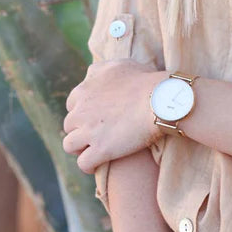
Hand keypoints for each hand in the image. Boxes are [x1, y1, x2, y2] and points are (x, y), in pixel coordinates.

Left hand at [62, 58, 166, 173]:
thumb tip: (90, 75)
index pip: (72, 104)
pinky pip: (83, 163)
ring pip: (70, 145)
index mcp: (84, 90)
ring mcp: (89, 131)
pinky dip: (89, 165)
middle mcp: (81, 111)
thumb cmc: (146, 80)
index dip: (83, 112)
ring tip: (93, 150)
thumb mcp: (119, 65)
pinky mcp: (101, 150)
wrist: (161, 99)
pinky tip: (99, 163)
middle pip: (69, 125)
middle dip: (80, 129)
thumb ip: (100, 70)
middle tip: (97, 133)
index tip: (95, 117)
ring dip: (80, 148)